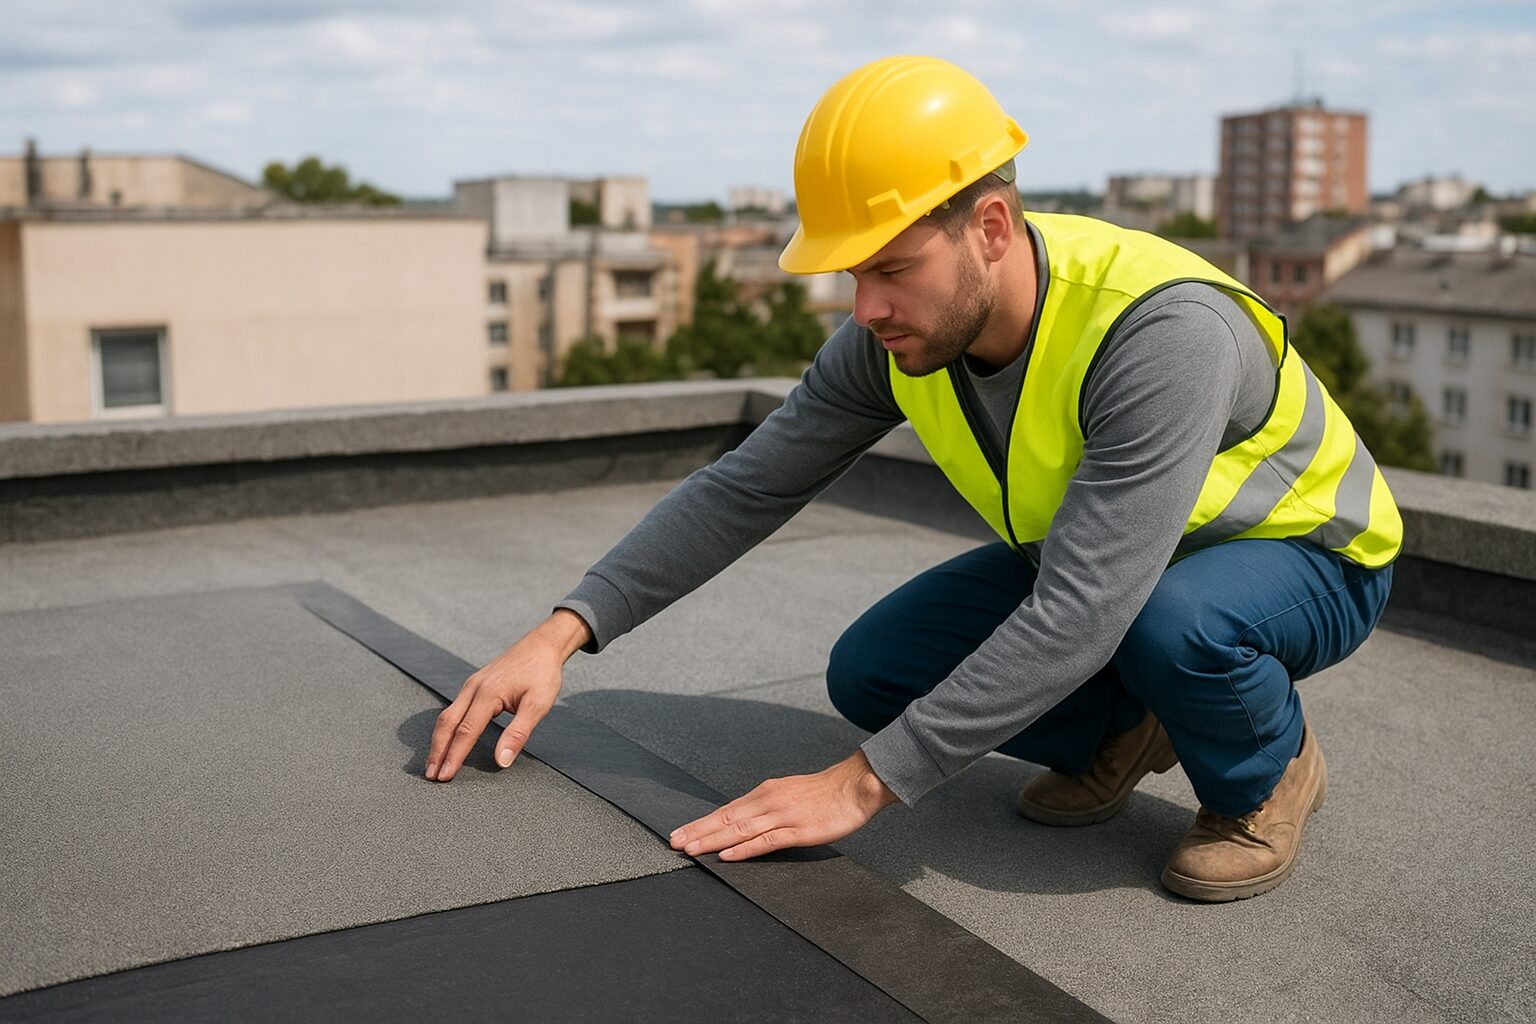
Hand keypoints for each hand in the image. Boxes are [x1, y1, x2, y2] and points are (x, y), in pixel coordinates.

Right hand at [426, 609, 590, 781]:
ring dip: (439, 741)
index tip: (444, 776)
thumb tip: (502, 761)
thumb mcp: (538, 705)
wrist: (541, 646)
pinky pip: (454, 710)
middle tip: (431, 776)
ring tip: (434, 764)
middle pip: (447, 724)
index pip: (465, 732)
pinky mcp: (473, 686)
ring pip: (447, 716)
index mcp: (488, 693)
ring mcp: (471, 686)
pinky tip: (446, 741)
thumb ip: (518, 734)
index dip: (454, 756)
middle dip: (437, 752)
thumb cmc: (542, 674)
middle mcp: (473, 688)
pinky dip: (446, 729)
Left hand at [668, 750, 898, 860]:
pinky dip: (745, 848)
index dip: (701, 823)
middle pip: (726, 818)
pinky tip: (729, 855)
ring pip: (740, 829)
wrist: (855, 785)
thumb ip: (766, 807)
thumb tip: (743, 822)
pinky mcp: (799, 830)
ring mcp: (782, 816)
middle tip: (674, 842)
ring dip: (712, 840)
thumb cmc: (824, 792)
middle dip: (698, 832)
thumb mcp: (788, 794)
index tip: (681, 832)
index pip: (725, 810)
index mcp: (765, 793)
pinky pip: (766, 841)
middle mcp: (768, 801)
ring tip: (691, 849)